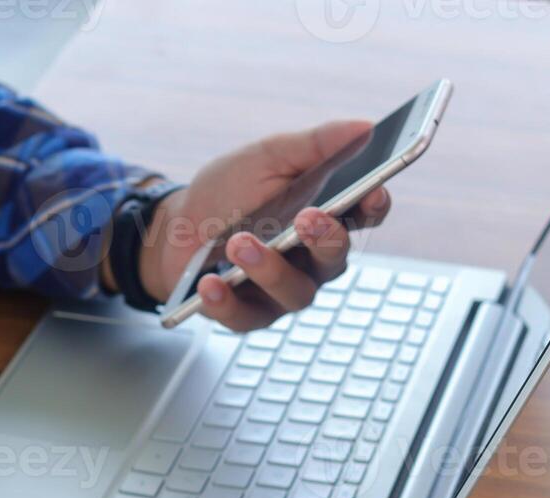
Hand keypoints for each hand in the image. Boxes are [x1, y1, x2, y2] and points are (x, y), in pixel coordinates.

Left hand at [138, 120, 392, 330]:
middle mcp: (312, 260)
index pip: (365, 216)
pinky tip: (209, 284)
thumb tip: (364, 127)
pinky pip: (246, 317)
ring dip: (270, 269)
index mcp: (326, 217)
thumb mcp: (267, 158)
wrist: (175, 226)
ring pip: (295, 293)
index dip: (374, 206)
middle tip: (307, 218)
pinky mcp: (247, 314)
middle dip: (326, 240)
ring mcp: (282, 291)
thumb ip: (314, 145)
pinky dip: (227, 302)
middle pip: (335, 259)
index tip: (371, 193)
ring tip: (239, 243)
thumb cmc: (229, 192)